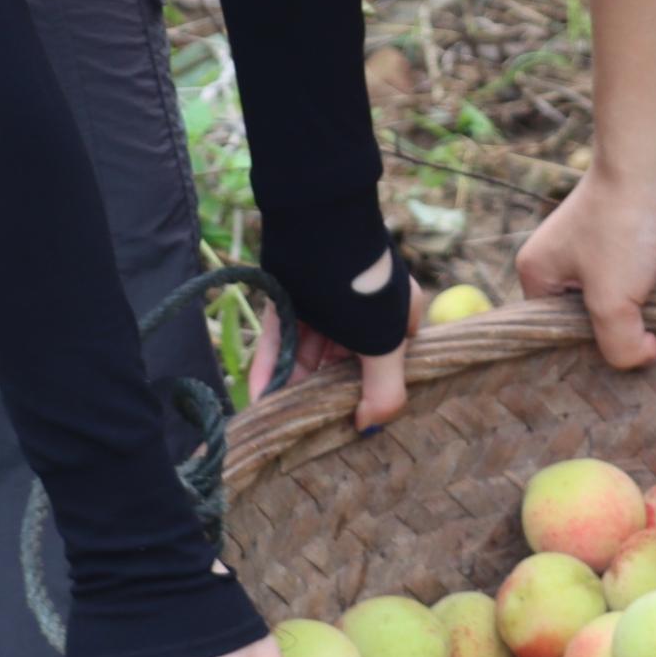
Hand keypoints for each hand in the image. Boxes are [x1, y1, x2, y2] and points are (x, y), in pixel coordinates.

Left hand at [248, 279, 414, 428]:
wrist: (320, 227)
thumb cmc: (365, 285)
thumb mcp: (384, 342)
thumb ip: (384, 390)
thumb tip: (369, 426)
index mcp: (395, 317)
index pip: (387, 364)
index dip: (373, 392)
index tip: (355, 423)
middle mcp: (359, 312)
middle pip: (343, 363)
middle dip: (327, 394)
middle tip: (312, 428)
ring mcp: (323, 306)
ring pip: (308, 354)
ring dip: (294, 386)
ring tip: (280, 420)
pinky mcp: (290, 300)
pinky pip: (280, 340)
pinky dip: (270, 366)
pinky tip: (260, 395)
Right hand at [515, 166, 655, 369]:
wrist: (653, 164)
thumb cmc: (620, 226)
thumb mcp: (611, 301)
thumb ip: (619, 344)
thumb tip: (643, 356)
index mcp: (540, 273)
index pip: (553, 329)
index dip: (581, 352)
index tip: (610, 374)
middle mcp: (565, 261)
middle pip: (591, 318)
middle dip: (619, 336)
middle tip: (642, 362)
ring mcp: (602, 250)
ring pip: (624, 301)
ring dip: (648, 319)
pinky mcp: (635, 243)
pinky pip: (647, 283)